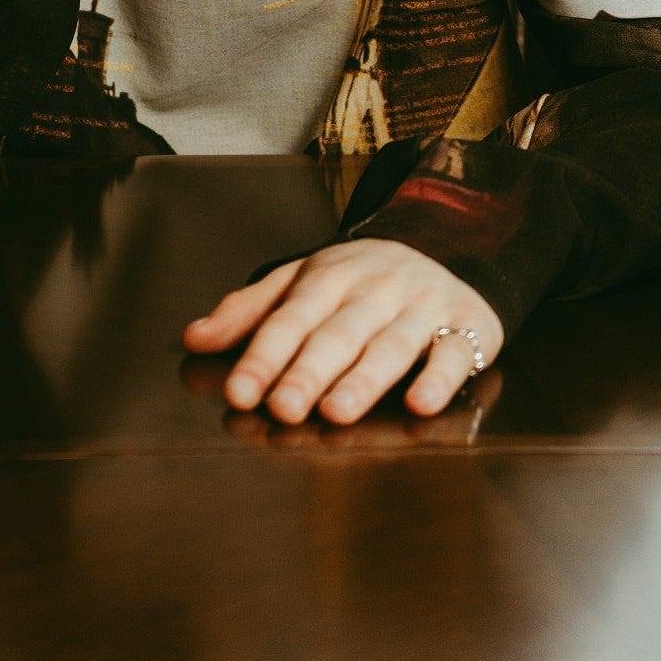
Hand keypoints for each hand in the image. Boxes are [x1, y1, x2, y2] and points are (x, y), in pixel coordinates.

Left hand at [181, 237, 503, 423]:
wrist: (450, 247)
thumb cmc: (361, 282)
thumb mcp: (302, 282)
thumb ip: (250, 311)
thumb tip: (193, 338)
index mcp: (329, 276)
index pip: (291, 318)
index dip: (264, 356)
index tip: (238, 392)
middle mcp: (375, 288)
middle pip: (337, 333)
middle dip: (308, 371)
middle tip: (282, 409)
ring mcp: (422, 306)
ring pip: (390, 345)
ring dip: (363, 379)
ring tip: (336, 412)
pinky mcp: (466, 327)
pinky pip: (453, 354)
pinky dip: (438, 378)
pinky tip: (420, 403)